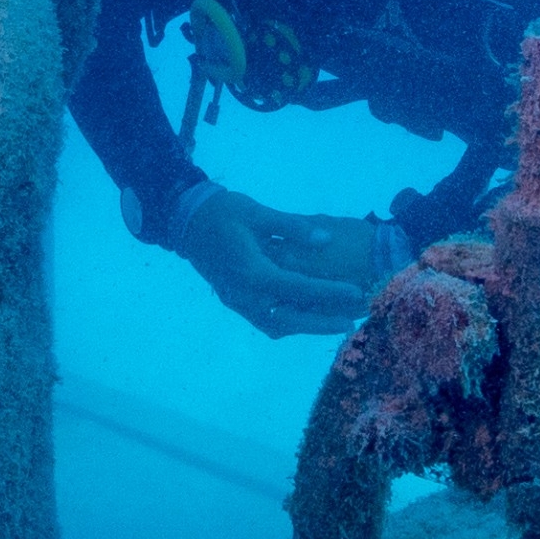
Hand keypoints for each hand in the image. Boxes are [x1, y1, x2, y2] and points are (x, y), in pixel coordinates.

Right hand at [177, 189, 375, 337]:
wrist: (184, 219)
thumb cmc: (223, 211)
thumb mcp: (258, 213)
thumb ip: (293, 228)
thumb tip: (326, 239)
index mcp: (252, 272)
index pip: (298, 288)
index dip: (329, 292)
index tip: (355, 293)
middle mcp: (244, 294)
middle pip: (288, 319)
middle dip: (320, 324)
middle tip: (349, 323)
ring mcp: (236, 300)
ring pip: (275, 325)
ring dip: (304, 327)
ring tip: (331, 323)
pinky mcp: (233, 299)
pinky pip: (263, 320)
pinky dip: (287, 322)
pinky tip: (305, 315)